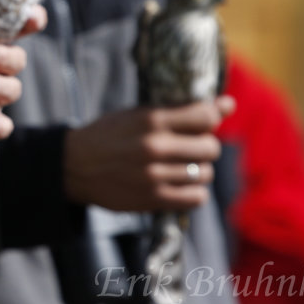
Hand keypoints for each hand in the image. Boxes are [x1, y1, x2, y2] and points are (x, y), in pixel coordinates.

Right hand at [63, 96, 234, 210]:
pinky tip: (179, 184)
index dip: (211, 119)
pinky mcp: (152, 199)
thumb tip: (230, 104)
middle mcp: (155, 146)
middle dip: (204, 146)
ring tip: (179, 167)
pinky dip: (193, 192)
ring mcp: (154, 175)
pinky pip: (196, 198)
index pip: (206, 116)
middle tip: (188, 147)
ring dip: (197, 171)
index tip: (201, 123)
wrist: (73, 166)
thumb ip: (182, 110)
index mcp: (151, 119)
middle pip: (211, 147)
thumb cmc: (109, 134)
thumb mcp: (139, 114)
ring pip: (204, 174)